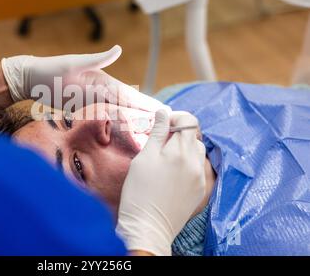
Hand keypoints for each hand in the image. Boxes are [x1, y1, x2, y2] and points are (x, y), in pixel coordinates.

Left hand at [1, 45, 170, 112]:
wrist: (34, 78)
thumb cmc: (52, 69)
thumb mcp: (75, 63)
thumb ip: (98, 59)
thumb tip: (119, 49)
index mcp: (104, 81)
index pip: (130, 94)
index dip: (147, 103)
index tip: (164, 109)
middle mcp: (102, 91)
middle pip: (129, 105)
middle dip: (147, 112)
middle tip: (167, 120)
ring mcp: (94, 100)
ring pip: (120, 112)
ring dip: (136, 119)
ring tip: (153, 127)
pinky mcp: (84, 108)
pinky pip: (105, 117)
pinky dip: (118, 122)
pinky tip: (126, 127)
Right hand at [116, 110, 205, 255]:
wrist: (148, 227)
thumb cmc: (139, 192)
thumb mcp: (144, 158)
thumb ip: (156, 133)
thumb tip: (163, 113)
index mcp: (180, 152)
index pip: (189, 121)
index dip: (175, 118)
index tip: (162, 125)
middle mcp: (196, 163)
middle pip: (194, 136)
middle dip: (179, 135)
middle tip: (160, 144)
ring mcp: (201, 178)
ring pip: (198, 152)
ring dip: (185, 149)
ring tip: (166, 160)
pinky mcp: (200, 190)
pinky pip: (199, 169)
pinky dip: (188, 165)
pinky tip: (172, 175)